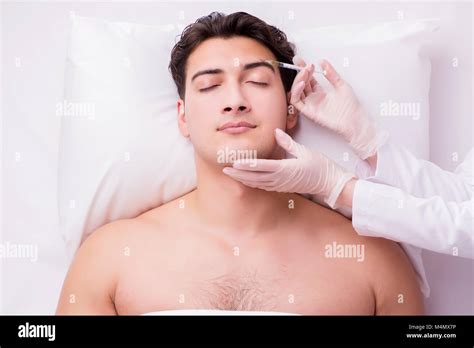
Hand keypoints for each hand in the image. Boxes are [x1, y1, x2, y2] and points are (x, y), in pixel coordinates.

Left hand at [222, 128, 354, 208]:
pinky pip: (263, 186)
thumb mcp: (304, 151)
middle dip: (238, 174)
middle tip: (224, 170)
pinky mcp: (282, 187)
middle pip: (254, 178)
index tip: (234, 163)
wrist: (329, 183)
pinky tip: (245, 179)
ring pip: (257, 183)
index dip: (246, 165)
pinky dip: (252, 183)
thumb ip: (287, 142)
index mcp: (284, 169)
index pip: (261, 167)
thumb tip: (276, 132)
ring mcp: (280, 185)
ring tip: (230, 174)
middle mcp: (279, 179)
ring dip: (243, 179)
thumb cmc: (319, 166)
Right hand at [290, 57, 378, 159]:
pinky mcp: (309, 112)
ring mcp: (311, 105)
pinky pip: (296, 102)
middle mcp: (314, 99)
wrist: (355, 120)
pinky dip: (296, 92)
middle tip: (305, 65)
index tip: (302, 61)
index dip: (304, 70)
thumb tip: (323, 62)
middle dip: (301, 72)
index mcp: (321, 93)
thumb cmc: (351, 107)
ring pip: (296, 92)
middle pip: (301, 84)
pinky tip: (302, 83)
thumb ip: (331, 73)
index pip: (308, 79)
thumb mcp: (341, 84)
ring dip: (298, 80)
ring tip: (305, 72)